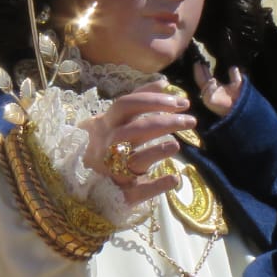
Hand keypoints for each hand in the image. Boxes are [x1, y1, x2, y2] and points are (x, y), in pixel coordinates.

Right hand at [80, 83, 191, 204]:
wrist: (87, 182)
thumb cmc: (108, 143)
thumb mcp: (118, 119)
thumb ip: (140, 100)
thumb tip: (163, 82)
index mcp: (106, 124)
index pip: (126, 104)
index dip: (154, 100)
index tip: (181, 102)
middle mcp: (107, 145)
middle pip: (134, 130)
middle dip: (164, 122)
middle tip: (190, 121)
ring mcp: (112, 170)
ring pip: (133, 160)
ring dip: (156, 152)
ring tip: (177, 145)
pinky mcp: (122, 193)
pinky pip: (138, 191)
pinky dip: (156, 186)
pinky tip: (174, 179)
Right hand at [193, 61, 243, 117]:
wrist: (243, 110)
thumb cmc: (240, 98)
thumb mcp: (238, 84)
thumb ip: (234, 76)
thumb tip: (233, 67)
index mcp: (216, 88)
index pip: (206, 77)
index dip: (203, 69)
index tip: (200, 61)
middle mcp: (211, 91)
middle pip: (202, 79)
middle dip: (199, 70)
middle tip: (196, 61)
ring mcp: (209, 97)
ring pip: (203, 84)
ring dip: (201, 75)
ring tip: (198, 65)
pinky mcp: (210, 102)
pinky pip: (208, 93)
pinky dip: (210, 87)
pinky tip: (212, 81)